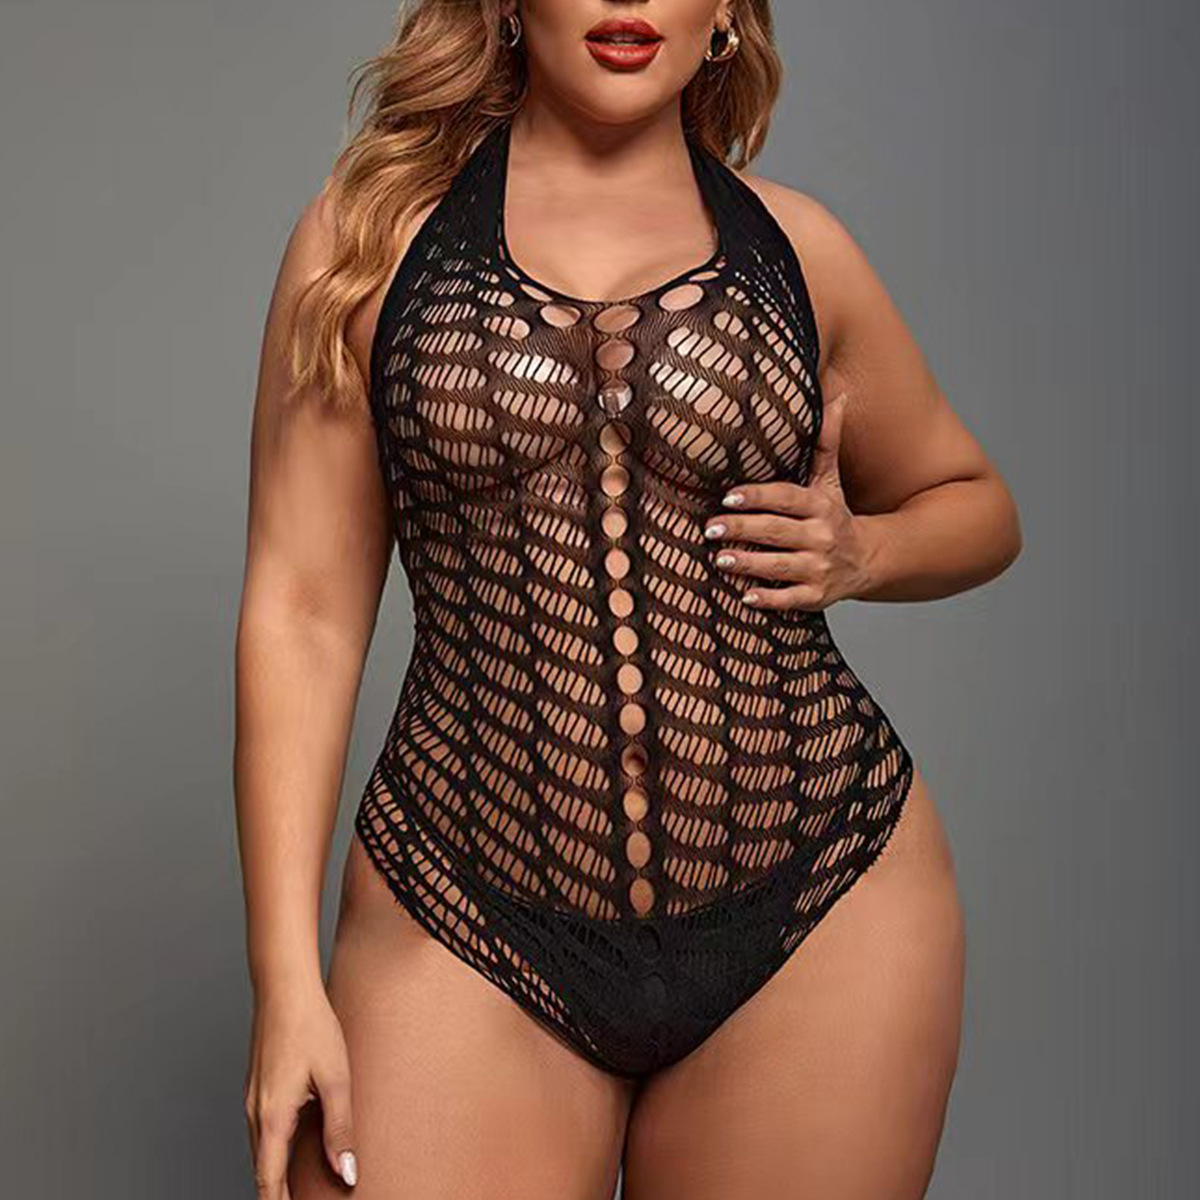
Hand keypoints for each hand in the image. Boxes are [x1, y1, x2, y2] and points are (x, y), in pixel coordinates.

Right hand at [243, 979, 357, 1197]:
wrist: (284, 988)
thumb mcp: (335, 1078)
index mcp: (272, 1118)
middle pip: (263, 1171)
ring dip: (276, 1174)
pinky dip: (275, 1151)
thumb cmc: (311, 1026)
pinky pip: (263, 1131)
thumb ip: (340, 1128)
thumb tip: (347, 1173)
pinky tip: (293, 1149)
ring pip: (261, 1151)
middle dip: (279, 1195)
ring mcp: (253, 1099)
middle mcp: (255, 1113)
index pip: (269, 1182)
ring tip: (297, 1191)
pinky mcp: (258, 1087)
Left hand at [703, 393, 871, 609]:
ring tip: (720, 559)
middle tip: (711, 527)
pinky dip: (769, 599)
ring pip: (780, 566)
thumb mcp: (830, 480)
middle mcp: (822, 536)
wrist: (868, 560)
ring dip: (750, 563)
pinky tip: (745, 597)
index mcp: (821, 506)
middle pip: (778, 531)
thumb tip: (837, 396)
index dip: (758, 497)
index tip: (729, 496)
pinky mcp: (816, 596)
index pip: (787, 498)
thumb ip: (825, 442)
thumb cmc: (836, 515)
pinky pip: (790, 599)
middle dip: (743, 530)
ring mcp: (819, 568)